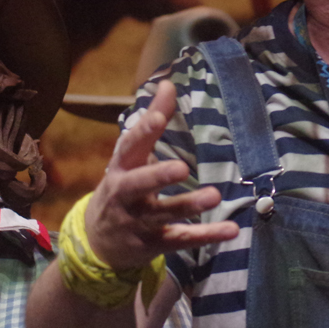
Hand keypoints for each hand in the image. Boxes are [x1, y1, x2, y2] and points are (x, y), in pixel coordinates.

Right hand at [85, 81, 238, 270]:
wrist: (98, 241)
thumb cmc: (123, 186)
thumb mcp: (131, 155)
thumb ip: (152, 119)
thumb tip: (169, 82)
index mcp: (121, 167)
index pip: (130, 146)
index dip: (144, 131)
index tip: (160, 117)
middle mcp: (125, 194)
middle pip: (138, 184)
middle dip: (158, 176)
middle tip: (182, 168)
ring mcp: (137, 222)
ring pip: (163, 214)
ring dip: (188, 205)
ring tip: (215, 196)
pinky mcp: (152, 244)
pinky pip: (180, 240)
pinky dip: (205, 236)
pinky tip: (231, 230)